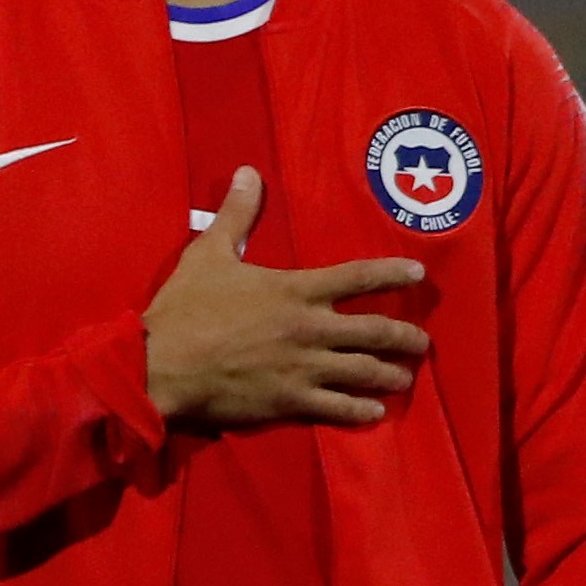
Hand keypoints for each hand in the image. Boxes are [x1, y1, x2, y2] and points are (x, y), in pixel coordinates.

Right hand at [143, 168, 430, 427]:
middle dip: (406, 337)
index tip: (419, 273)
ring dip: (390, 376)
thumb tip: (248, 172)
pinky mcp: (291, 402)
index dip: (392, 273)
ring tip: (404, 379)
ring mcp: (305, 368)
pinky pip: (338, 408)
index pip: (357, 278)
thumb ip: (236, 215)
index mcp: (296, 290)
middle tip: (422, 343)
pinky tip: (375, 413)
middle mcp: (311, 329)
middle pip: (375, 331)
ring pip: (364, 373)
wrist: (163, 366)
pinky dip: (362, 411)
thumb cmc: (185, 309)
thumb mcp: (208, 254)